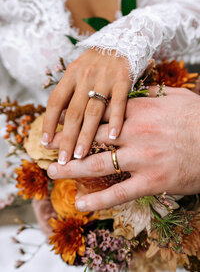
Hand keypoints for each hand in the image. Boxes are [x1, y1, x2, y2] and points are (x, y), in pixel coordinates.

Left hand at [42, 49, 130, 164]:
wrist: (124, 38)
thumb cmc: (99, 60)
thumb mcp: (79, 70)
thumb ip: (70, 92)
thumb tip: (57, 119)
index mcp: (72, 74)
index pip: (55, 101)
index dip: (48, 122)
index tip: (46, 142)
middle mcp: (85, 76)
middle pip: (73, 112)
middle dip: (66, 137)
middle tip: (63, 158)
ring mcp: (105, 78)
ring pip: (93, 111)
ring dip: (86, 135)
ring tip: (80, 155)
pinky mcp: (124, 79)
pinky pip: (119, 103)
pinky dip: (115, 120)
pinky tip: (112, 137)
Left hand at [47, 87, 199, 211]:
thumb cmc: (198, 118)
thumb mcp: (175, 98)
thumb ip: (153, 95)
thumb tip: (139, 92)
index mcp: (138, 111)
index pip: (99, 113)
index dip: (78, 118)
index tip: (63, 121)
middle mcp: (133, 133)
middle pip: (90, 137)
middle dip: (65, 141)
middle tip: (47, 145)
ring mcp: (140, 158)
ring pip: (96, 164)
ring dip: (70, 169)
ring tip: (52, 171)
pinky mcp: (151, 181)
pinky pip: (118, 193)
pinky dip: (97, 200)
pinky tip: (80, 203)